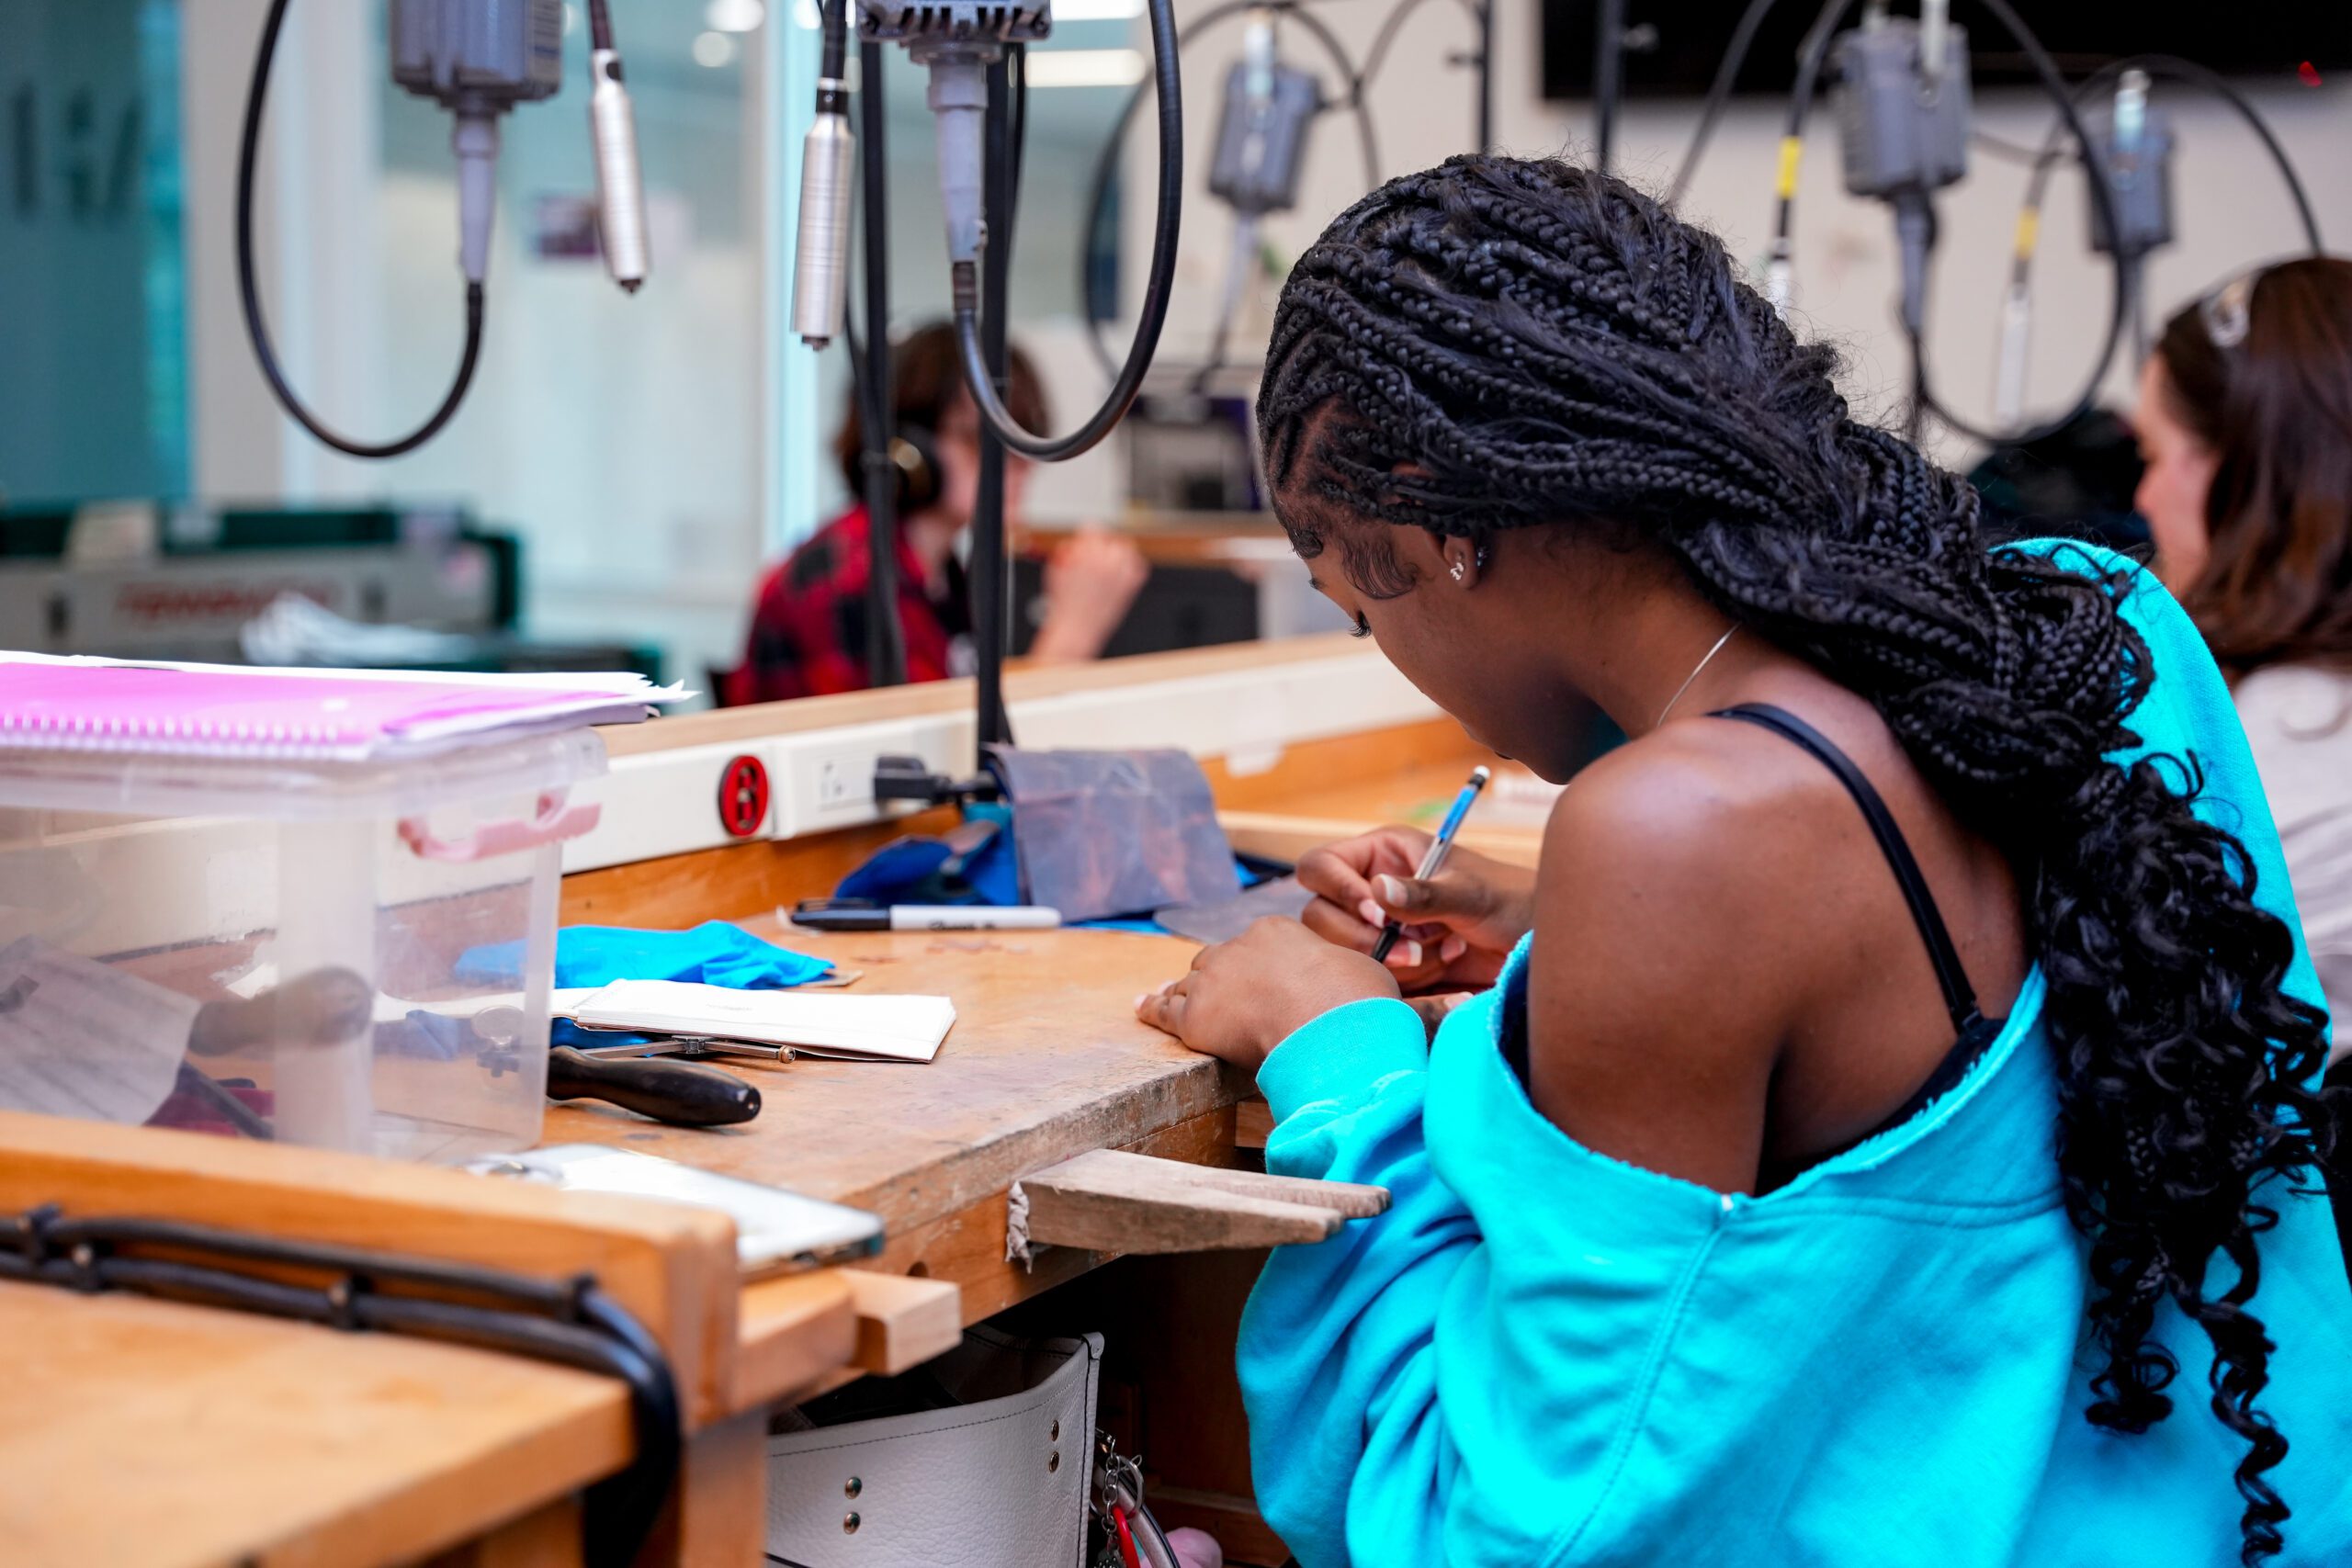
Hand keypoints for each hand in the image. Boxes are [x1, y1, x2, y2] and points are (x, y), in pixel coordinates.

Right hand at [1030, 529, 1148, 661]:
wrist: (1076, 629)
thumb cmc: (1063, 605)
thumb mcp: (1055, 570)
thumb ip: (1067, 550)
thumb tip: (1076, 542)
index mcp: (1087, 553)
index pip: (1092, 528)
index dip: (1086, 535)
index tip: (1085, 541)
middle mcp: (1107, 560)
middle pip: (1110, 537)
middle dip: (1101, 543)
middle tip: (1096, 552)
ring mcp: (1121, 573)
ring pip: (1127, 548)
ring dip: (1118, 551)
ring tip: (1109, 560)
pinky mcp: (1131, 586)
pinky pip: (1139, 566)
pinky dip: (1132, 565)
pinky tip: (1122, 570)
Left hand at [1135, 916, 1397, 1072]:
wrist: (1330, 1027)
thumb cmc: (1355, 1000)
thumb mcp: (1361, 971)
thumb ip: (1343, 971)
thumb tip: (1355, 982)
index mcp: (1274, 930)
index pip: (1254, 945)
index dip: (1257, 967)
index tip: (1263, 982)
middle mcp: (1236, 947)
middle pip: (1218, 960)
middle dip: (1221, 978)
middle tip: (1226, 997)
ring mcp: (1211, 980)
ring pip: (1191, 983)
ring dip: (1185, 992)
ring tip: (1170, 997)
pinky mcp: (1194, 1016)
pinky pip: (1165, 1010)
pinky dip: (1152, 1009)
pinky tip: (1142, 1008)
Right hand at [1296, 825, 1534, 991]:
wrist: (1538, 945)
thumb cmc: (1512, 903)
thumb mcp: (1472, 895)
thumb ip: (1426, 894)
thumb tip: (1378, 891)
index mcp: (1380, 855)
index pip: (1320, 866)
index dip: (1339, 891)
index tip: (1378, 916)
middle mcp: (1369, 890)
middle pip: (1319, 917)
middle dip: (1363, 939)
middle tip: (1411, 953)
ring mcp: (1376, 931)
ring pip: (1344, 955)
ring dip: (1391, 962)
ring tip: (1442, 953)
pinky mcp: (1388, 965)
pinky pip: (1371, 980)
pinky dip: (1405, 982)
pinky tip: (1445, 967)